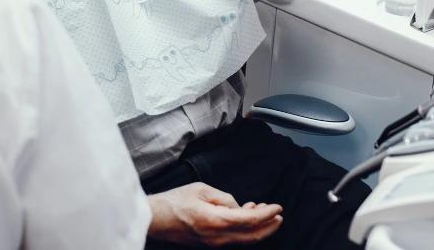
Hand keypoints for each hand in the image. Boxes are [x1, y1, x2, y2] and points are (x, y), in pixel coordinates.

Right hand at [147, 182, 282, 245]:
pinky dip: (245, 229)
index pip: (251, 220)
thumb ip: (224, 198)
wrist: (155, 219)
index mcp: (217, 221)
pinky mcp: (210, 243)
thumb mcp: (200, 190)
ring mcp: (214, 243)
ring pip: (244, 239)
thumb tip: (237, 206)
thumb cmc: (173, 202)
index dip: (267, 214)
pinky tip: (243, 216)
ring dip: (257, 227)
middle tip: (277, 215)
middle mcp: (219, 237)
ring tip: (262, 211)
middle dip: (269, 226)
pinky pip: (234, 239)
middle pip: (253, 236)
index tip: (278, 208)